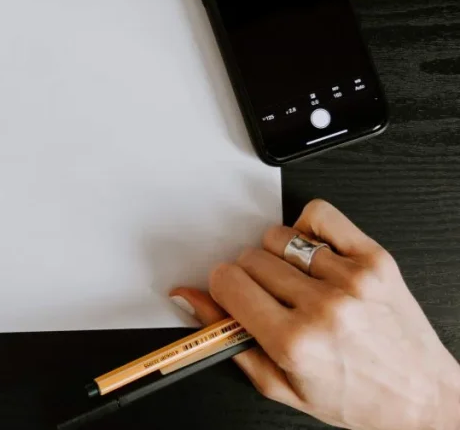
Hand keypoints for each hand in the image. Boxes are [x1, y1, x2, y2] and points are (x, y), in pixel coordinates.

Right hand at [171, 199, 459, 429]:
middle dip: (250, 277)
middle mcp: (322, 308)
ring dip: (277, 255)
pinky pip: (319, 215)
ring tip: (296, 281)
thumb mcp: (280, 384)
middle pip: (248, 258)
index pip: (226, 282)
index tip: (233, 296)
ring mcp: (350, 280)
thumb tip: (191, 298)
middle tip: (270, 298)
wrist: (422, 396)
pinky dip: (307, 227)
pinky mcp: (374, 260)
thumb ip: (227, 337)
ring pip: (277, 237)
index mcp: (294, 342)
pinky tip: (314, 253)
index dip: (223, 288)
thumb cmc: (357, 397)